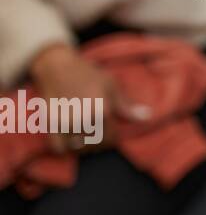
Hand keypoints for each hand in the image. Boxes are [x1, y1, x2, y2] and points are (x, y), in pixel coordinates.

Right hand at [28, 43, 148, 152]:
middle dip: (99, 143)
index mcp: (102, 111)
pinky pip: (58, 147)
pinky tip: (69, 138)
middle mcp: (84, 119)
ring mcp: (65, 123)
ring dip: (82, 145)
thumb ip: (126, 105)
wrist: (58, 67)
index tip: (111, 134)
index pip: (111, 138)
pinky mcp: (49, 124)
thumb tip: (147, 117)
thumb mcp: (111, 85)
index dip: (113, 139)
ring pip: (77, 147)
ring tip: (85, 135)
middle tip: (97, 135)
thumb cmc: (87, 74)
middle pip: (95, 145)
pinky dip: (64, 147)